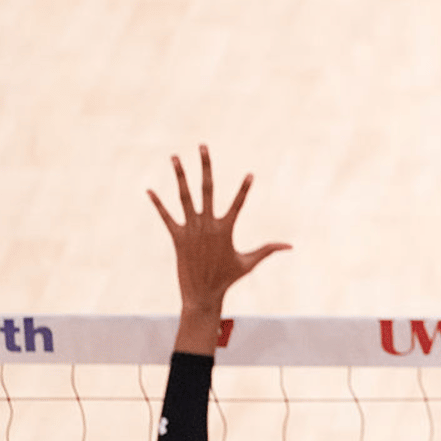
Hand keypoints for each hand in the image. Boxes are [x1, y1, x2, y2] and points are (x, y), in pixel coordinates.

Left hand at [148, 145, 290, 353]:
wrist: (202, 294)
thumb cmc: (228, 278)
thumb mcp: (249, 262)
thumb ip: (268, 249)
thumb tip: (291, 246)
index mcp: (226, 228)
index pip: (238, 203)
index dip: (245, 189)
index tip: (250, 174)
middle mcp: (208, 224)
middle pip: (207, 188)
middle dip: (205, 166)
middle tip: (202, 146)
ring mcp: (191, 229)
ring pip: (184, 196)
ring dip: (180, 175)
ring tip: (174, 156)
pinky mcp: (177, 237)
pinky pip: (166, 216)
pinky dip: (158, 203)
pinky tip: (149, 190)